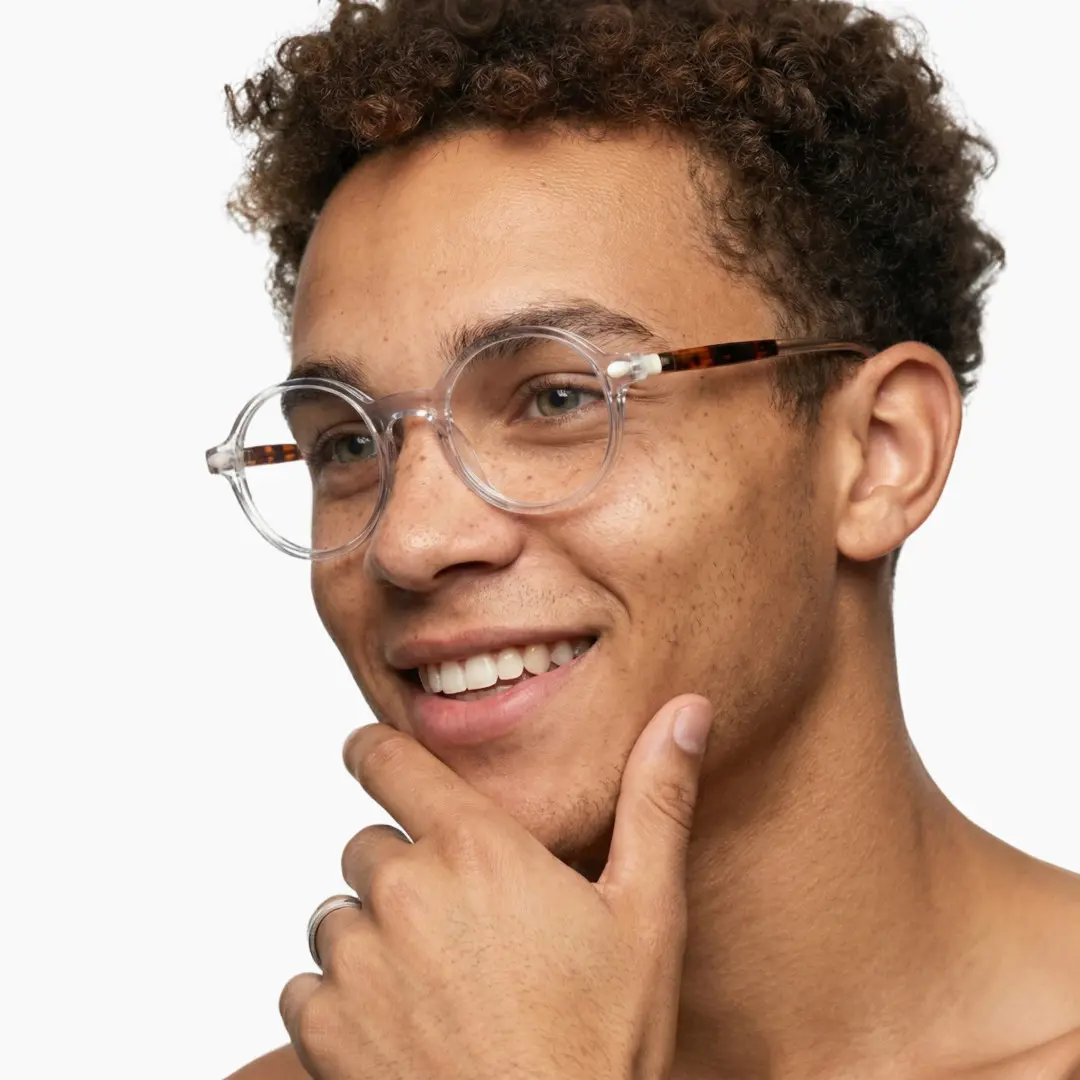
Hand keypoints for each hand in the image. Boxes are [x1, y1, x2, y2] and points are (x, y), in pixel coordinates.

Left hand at [279, 694, 713, 1079]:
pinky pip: (305, 986)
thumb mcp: (648, 915)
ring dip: (371, 940)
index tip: (372, 754)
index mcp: (477, 848)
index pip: (384, 758)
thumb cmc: (604, 1042)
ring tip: (436, 987)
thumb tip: (687, 711)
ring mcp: (358, 961)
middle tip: (460, 928)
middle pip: (368, 845)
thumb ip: (656, 800)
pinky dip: (339, 1001)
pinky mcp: (323, 1028)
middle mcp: (405, 890)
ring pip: (336, 917)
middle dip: (403, 873)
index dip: (374, 751)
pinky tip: (399, 1030)